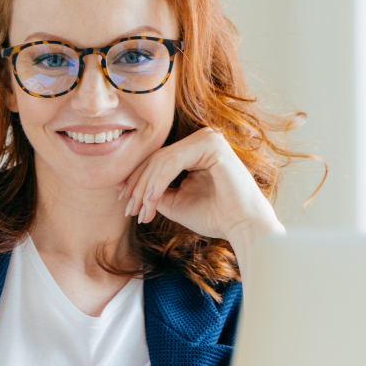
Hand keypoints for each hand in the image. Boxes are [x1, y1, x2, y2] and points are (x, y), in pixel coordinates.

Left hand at [119, 127, 283, 248]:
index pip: (157, 160)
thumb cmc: (213, 216)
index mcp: (195, 150)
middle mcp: (202, 139)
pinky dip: (157, 183)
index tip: (122, 200)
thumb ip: (153, 190)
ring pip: (161, 161)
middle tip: (127, 208)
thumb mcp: (175, 202)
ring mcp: (208, 139)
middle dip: (137, 185)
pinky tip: (149, 200)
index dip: (136, 180)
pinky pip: (172, 163)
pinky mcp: (212, 145)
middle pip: (156, 159)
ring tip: (138, 210)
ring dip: (145, 188)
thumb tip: (127, 187)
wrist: (242, 227)